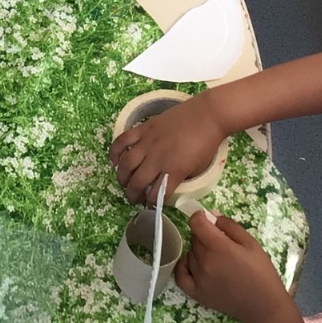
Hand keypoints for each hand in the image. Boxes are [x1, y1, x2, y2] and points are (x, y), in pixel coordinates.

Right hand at [110, 98, 226, 203]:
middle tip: (133, 198)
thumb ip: (181, 178)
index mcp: (173, 172)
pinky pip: (123, 141)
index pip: (157, 195)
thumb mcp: (198, 169)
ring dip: (122, 177)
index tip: (150, 206)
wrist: (207, 115)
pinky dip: (115, 152)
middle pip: (138, 182)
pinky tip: (113, 160)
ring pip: (126, 164)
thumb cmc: (207, 144)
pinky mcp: (144, 128)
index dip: (151, 205)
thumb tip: (167, 183)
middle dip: (133, 195)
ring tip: (123, 182)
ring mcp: (148, 143)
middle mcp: (157, 160)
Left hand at [176, 211, 291, 322]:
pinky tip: (193, 264)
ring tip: (215, 257)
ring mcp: (198, 278)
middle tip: (219, 241)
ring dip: (198, 251)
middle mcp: (205, 262)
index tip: (206, 218)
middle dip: (204, 235)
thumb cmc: (261, 273)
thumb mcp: (251, 243)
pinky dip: (184, 266)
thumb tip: (212, 215)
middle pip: (194, 239)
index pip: (196, 223)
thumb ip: (230, 226)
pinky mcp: (196, 293)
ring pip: (190, 254)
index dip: (199, 216)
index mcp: (219, 247)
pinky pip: (180, 274)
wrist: (263, 306)